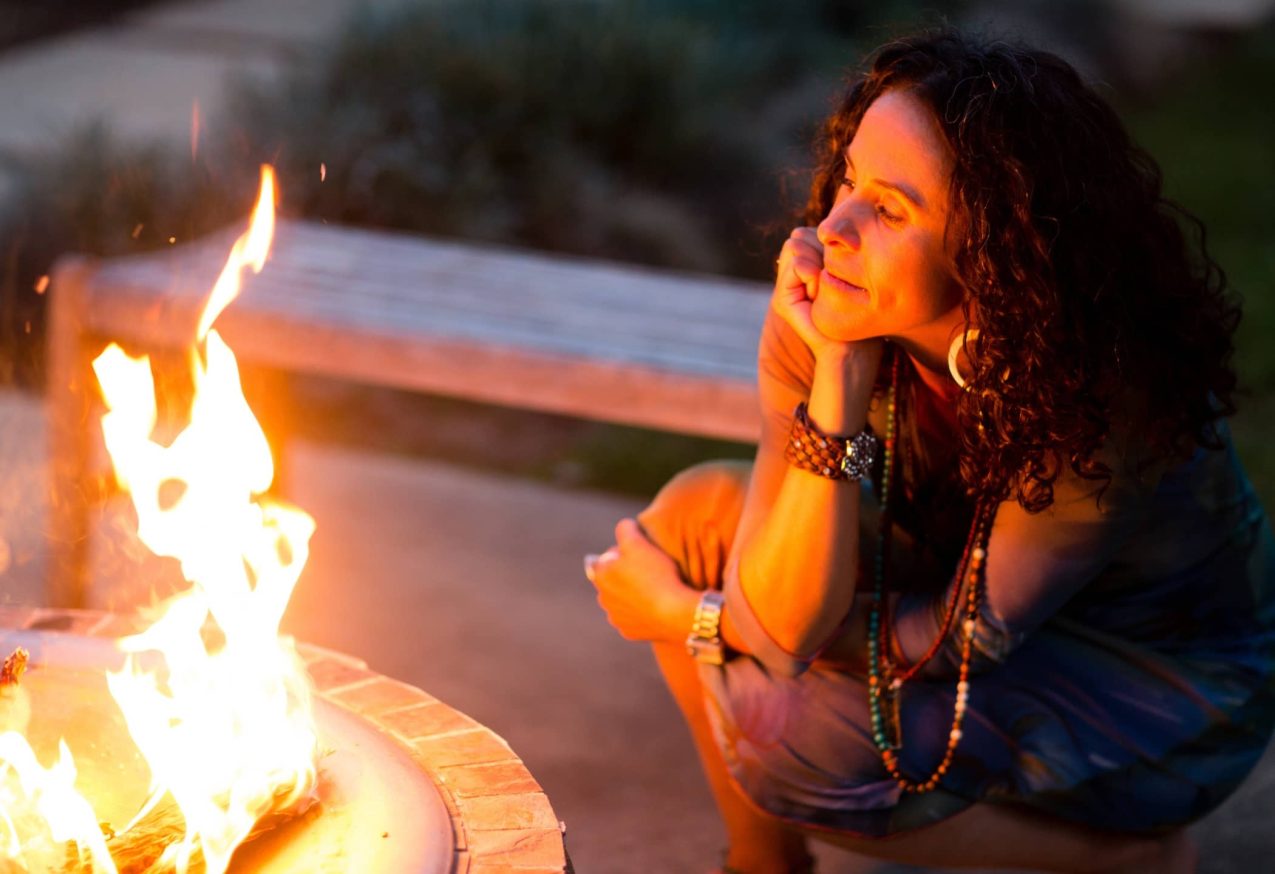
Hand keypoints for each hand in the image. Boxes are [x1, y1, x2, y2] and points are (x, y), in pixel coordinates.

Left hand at [585, 518, 697, 642]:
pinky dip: (640, 612)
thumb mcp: (638, 541)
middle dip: (621, 575)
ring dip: (630, 594)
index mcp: (600, 575)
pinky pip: (633, 618)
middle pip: (609, 581)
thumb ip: (625, 529)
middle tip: (644, 569)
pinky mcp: (629, 633)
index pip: (598, 560)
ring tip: (652, 588)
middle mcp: (603, 599)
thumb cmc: (656, 574)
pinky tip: (655, 605)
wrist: (675, 612)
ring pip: (620, 601)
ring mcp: (616, 618)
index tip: (631, 553)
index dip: (615, 554)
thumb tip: (624, 526)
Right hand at [773, 226, 847, 360]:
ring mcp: (784, 289)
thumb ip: (832, 250)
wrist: (853, 349)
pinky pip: (797, 265)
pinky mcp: (782, 301)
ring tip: (827, 289)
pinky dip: (813, 274)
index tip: (840, 271)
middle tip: (832, 281)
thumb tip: (828, 229)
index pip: (805, 232)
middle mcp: (790, 278)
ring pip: (794, 245)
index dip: (825, 244)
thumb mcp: (848, 272)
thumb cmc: (860, 313)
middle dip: (820, 251)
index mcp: (805, 270)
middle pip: (798, 235)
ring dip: (817, 262)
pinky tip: (820, 294)